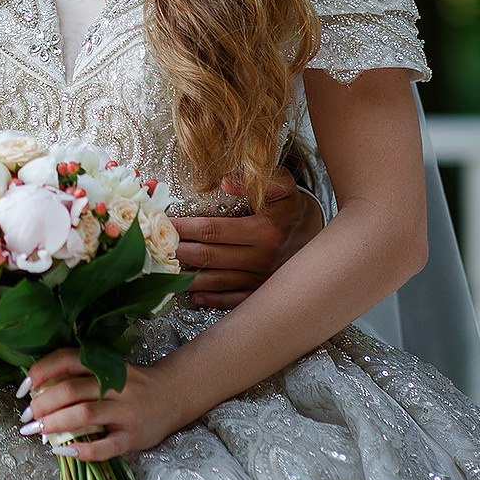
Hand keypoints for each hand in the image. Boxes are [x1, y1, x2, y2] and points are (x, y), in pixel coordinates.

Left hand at [20, 348, 190, 461]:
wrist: (173, 395)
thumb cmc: (131, 385)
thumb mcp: (108, 371)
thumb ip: (80, 377)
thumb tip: (37, 393)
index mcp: (104, 366)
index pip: (66, 360)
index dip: (40, 372)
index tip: (22, 388)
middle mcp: (114, 386)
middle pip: (71, 390)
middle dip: (42, 404)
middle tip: (27, 418)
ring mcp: (125, 411)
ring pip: (85, 415)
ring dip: (55, 423)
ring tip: (38, 432)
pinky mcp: (134, 436)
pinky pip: (106, 446)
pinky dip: (83, 450)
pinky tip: (64, 451)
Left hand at [168, 165, 320, 308]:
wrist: (325, 241)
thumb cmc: (294, 210)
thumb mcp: (283, 186)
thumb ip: (255, 179)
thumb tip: (225, 182)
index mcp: (263, 231)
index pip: (212, 230)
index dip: (184, 228)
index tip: (163, 224)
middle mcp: (261, 259)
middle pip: (208, 257)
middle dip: (178, 252)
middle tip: (155, 248)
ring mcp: (262, 280)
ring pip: (217, 281)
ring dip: (188, 278)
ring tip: (164, 272)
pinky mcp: (264, 294)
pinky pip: (234, 300)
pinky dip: (212, 300)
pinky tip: (193, 296)